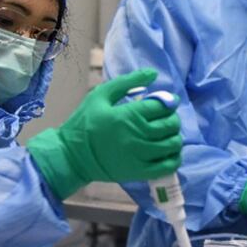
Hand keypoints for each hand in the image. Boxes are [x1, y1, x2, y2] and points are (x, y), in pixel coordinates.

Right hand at [28, 69, 182, 199]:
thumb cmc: (85, 123)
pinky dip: (174, 157)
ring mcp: (140, 156)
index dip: (169, 102)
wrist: (72, 156)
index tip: (167, 102)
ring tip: (165, 134)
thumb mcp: (100, 96)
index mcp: (129, 115)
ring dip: (174, 136)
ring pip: (173, 144)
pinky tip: (166, 151)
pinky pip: (169, 166)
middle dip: (172, 118)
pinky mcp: (140, 172)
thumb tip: (153, 74)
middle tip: (164, 117)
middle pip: (171, 125)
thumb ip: (127, 82)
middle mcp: (138, 136)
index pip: (162, 107)